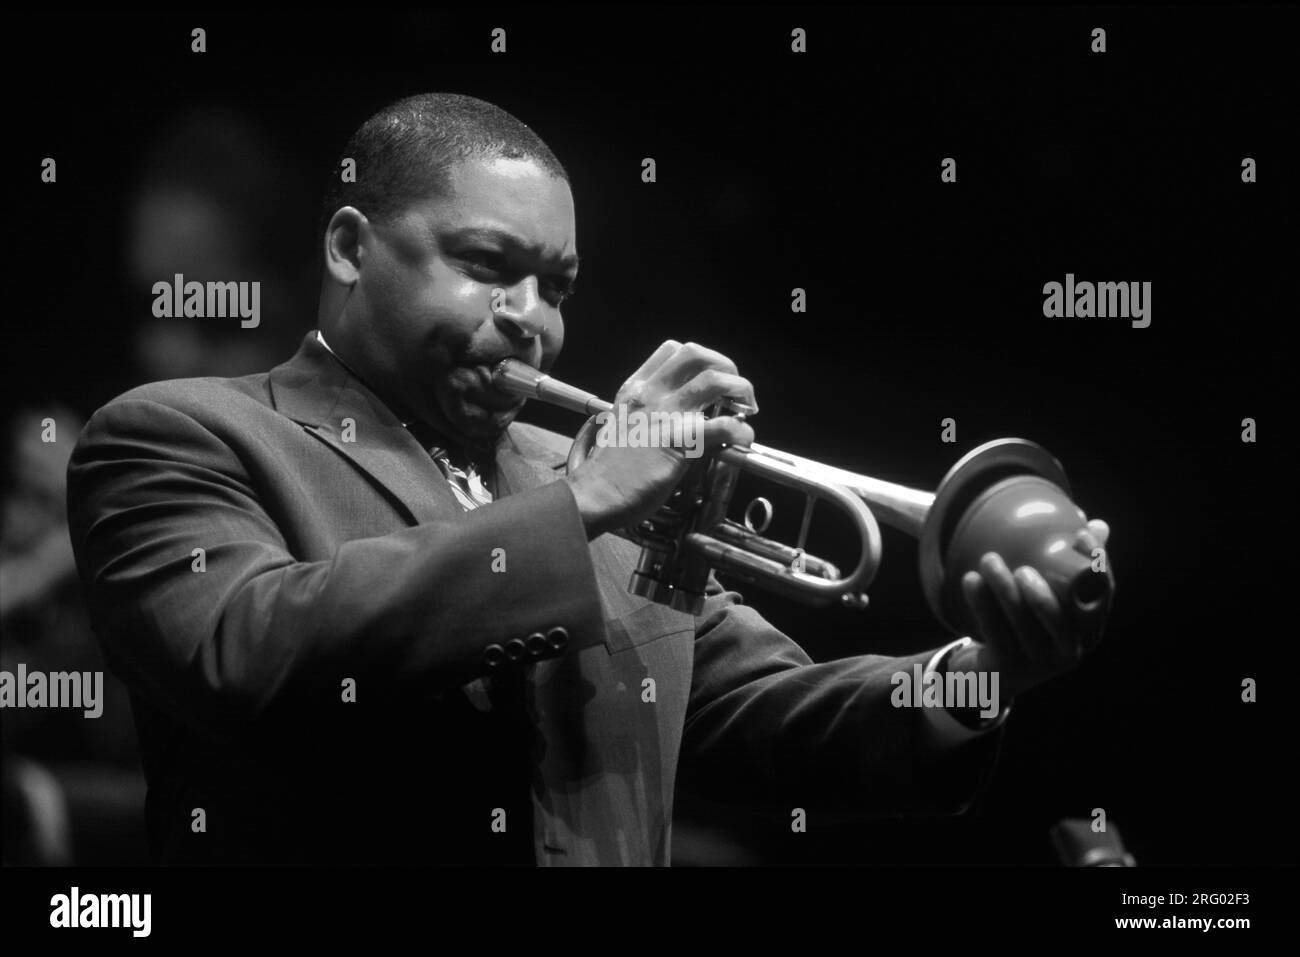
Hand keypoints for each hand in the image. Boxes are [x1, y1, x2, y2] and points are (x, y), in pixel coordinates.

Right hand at [565, 340, 755, 538]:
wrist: (596, 493)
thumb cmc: (610, 469)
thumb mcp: (624, 427)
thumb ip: (653, 416)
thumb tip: (688, 419)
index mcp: (636, 389)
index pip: (672, 351)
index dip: (701, 361)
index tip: (712, 380)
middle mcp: (651, 394)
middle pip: (696, 354)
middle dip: (725, 367)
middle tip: (735, 392)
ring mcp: (665, 415)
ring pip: (714, 380)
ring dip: (741, 390)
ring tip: (747, 409)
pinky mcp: (678, 441)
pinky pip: (722, 425)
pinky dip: (741, 431)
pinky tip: (742, 440)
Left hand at [951, 518, 1111, 699]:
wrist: (993, 672)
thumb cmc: (1027, 624)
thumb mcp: (1051, 596)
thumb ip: (1070, 564)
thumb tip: (1093, 522)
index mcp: (1088, 628)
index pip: (1102, 596)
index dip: (1098, 566)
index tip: (1081, 534)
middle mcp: (1071, 650)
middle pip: (1061, 620)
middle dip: (1043, 594)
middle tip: (1022, 567)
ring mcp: (1040, 664)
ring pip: (1023, 627)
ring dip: (1004, 592)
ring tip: (988, 560)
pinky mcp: (1009, 670)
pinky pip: (995, 635)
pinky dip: (982, 606)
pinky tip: (970, 580)